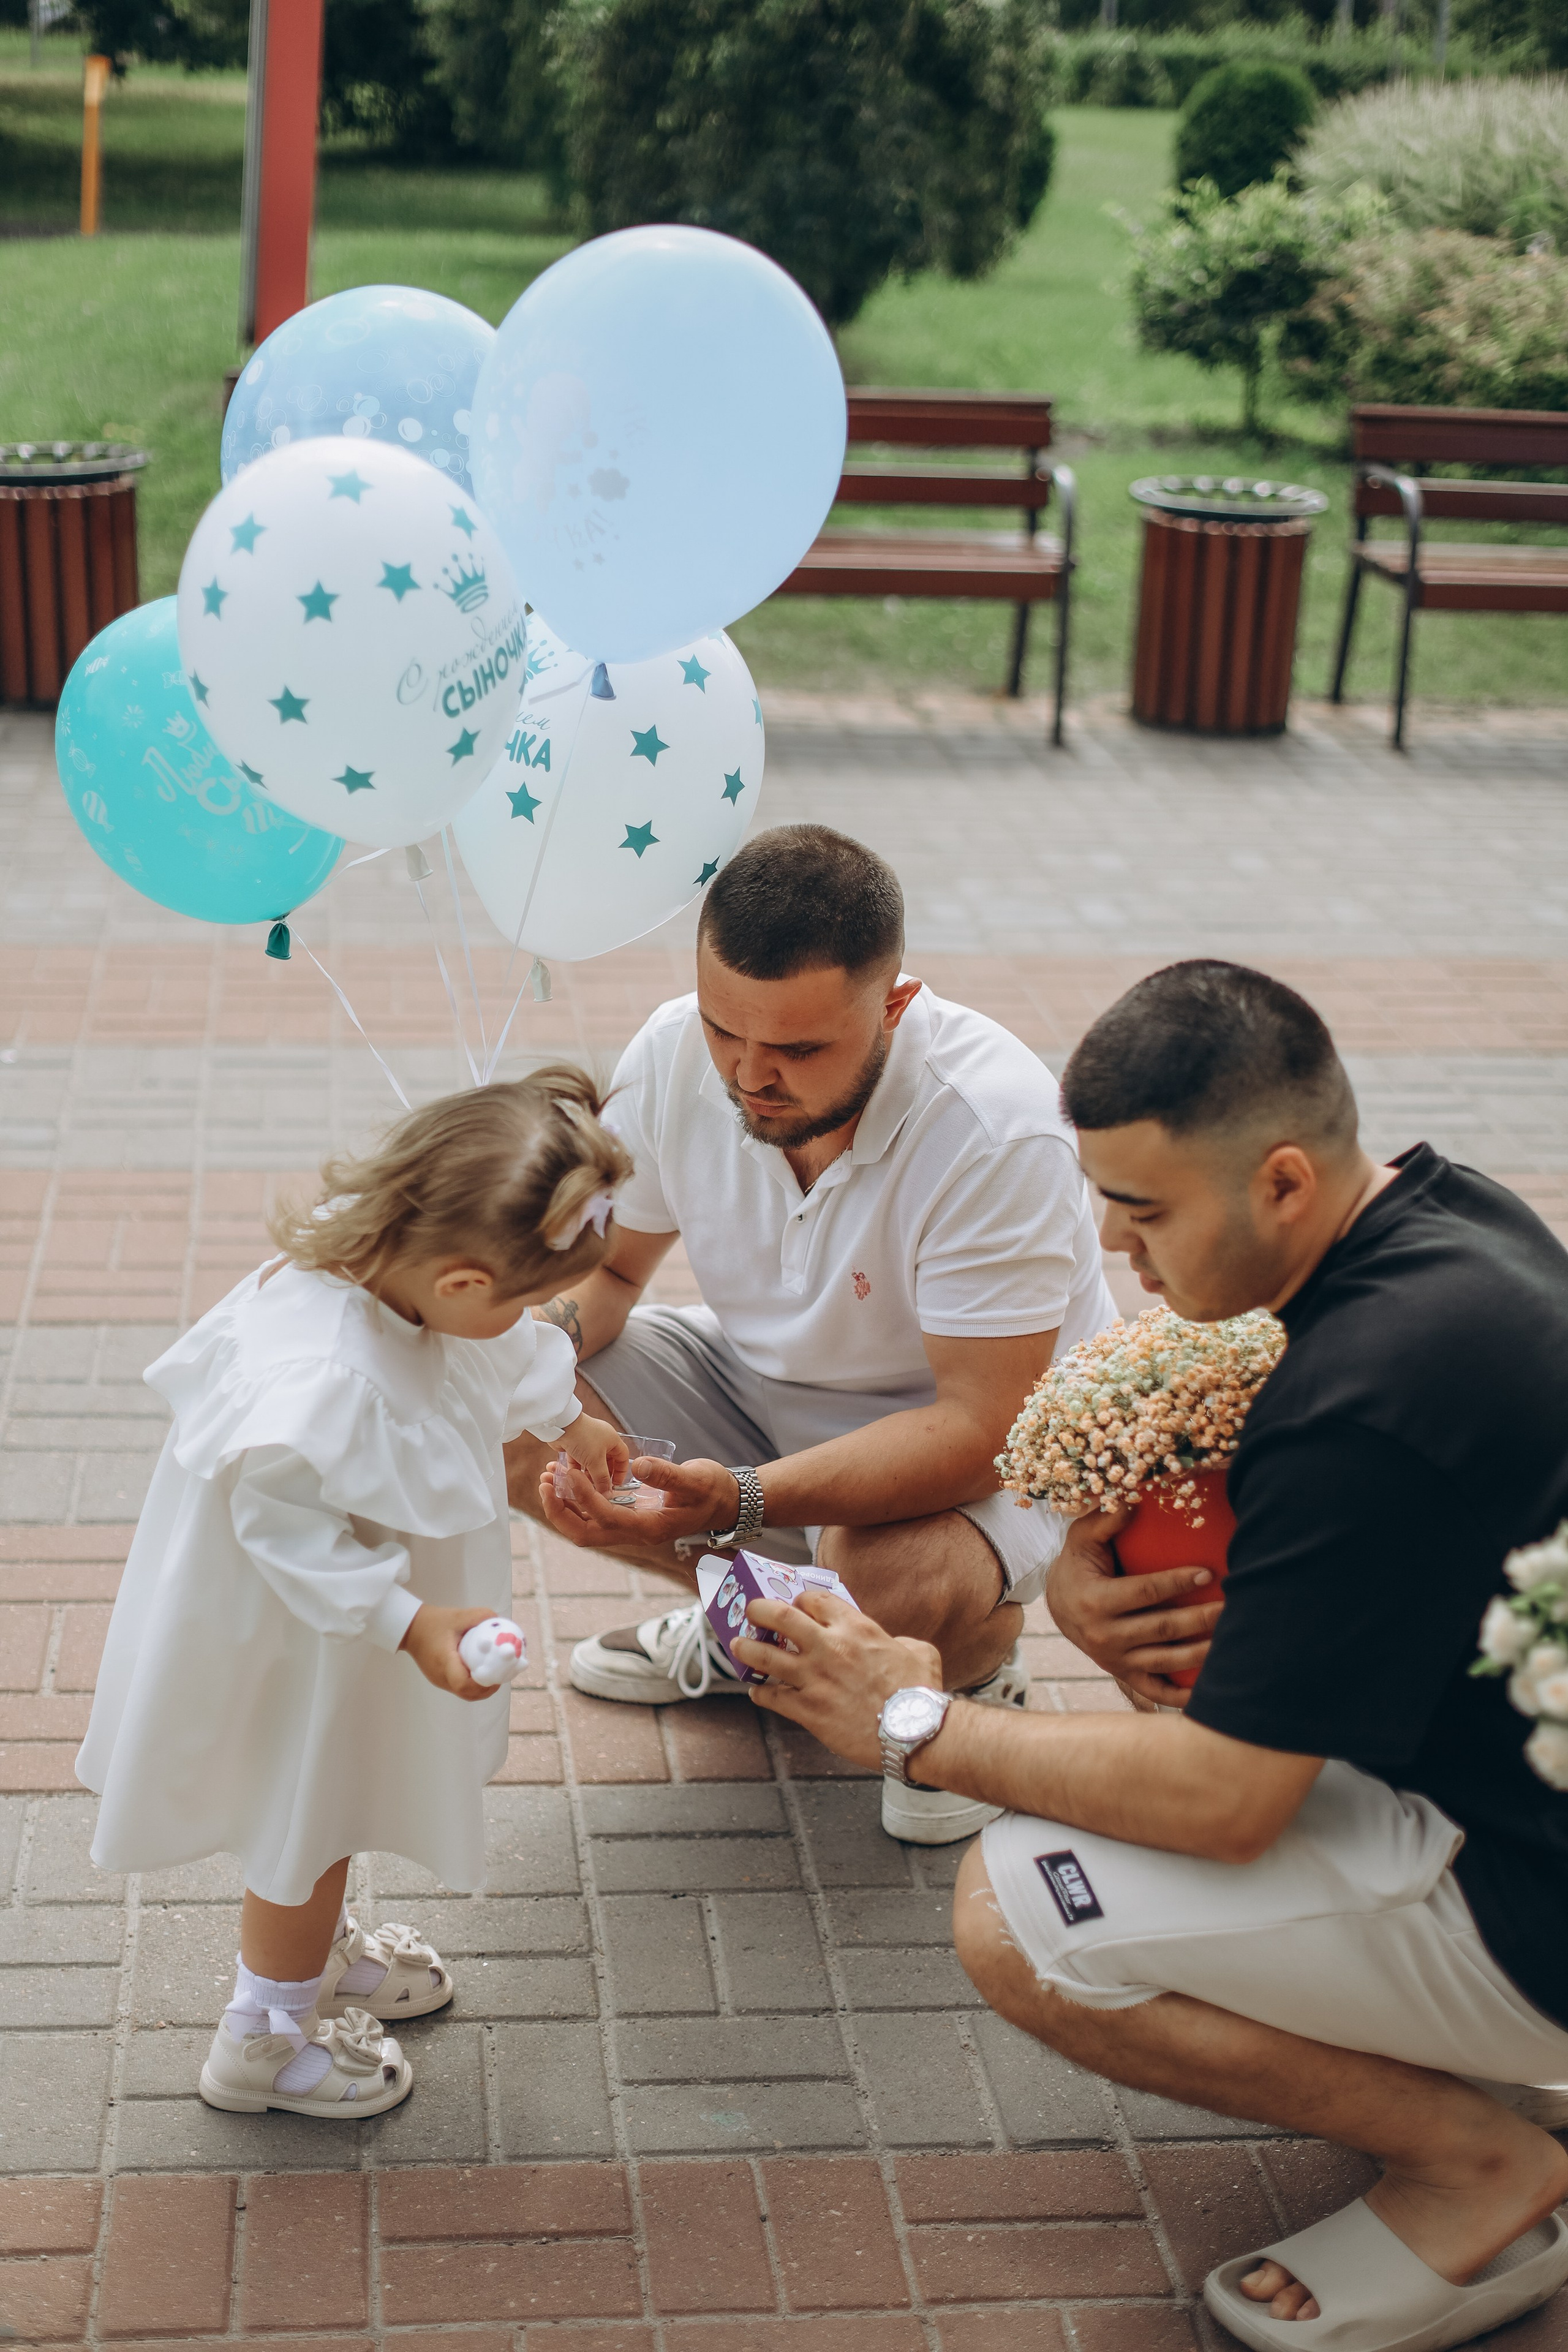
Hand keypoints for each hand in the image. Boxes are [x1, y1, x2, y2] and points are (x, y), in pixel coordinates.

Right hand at [400, 1604, 504, 1701]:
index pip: (463, 1684)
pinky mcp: (439, 1679)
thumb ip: (480, 1616)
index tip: (497, 1675)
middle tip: (500, 1676)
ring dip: (479, 1689)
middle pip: (466, 1693)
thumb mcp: (458, 1616)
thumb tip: (499, 1621)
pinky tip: (480, 1671)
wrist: (410, 1628)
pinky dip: (472, 1684)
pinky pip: (458, 1687)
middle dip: (486, 1689)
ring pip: (463, 1693)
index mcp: (445, 1662)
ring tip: (493, 1674)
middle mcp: (441, 1676)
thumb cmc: (433, 1622)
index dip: (482, 1685)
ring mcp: (439, 1680)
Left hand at [540, 1452, 738, 1551]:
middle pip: (586, 1534)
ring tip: (548, 1477)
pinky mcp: (629, 1516)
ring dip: (564, 1506)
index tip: (568, 1473)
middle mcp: (636, 1533)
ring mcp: (630, 1526)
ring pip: (586, 1527)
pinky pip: (594, 1515)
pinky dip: (577, 1500)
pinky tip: (568, 1478)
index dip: (584, 1498)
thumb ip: (667, 1474)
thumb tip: (638, 1465)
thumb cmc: (713, 1490)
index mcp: (650, 1527)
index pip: (607, 1518)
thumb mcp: (695, 1478)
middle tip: (545, 1482)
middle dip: (561, 1511)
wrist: (725, 1501)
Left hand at [559, 1412, 629, 1493]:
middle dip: (603, 1475)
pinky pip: (578, 1460)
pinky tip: (574, 1478)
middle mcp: (601, 1439)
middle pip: (606, 1461)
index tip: (616, 1484)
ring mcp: (587, 1441)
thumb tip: (607, 1492)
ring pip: (591, 1462)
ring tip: (586, 1486)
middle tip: (600, 1488)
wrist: (560, 1425)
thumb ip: (602, 1479)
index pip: (623, 1457)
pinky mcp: (574, 1444)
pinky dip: (577, 1469)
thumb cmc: (582, 1436)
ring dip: (589, 1474)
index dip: (621, 1471)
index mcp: (612, 1439)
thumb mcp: (596, 1461)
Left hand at [735, 1590, 941, 1769]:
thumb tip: (893, 1646)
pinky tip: (757, 1691)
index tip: (793, 1604)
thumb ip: (898, 1642)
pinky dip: (761, 1693)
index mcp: (857, 1628)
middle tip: (751, 1611)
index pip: (815, 1599)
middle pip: (780, 1617)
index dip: (799, 1599)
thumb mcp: (919, 1652)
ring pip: (766, 1656)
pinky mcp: (809, 1711)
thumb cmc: (920, 1694)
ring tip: (738, 1646)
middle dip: (759, 1610)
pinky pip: (773, 1697)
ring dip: (747, 1649)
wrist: (915, 1734)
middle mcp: (831, 1647)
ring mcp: (816, 1679)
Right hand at [1045, 1506, 1222, 1709]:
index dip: (1177, 1583)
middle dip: (1201, 1619)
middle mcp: (1104, 1636)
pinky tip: (1210, 1689)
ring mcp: (1114, 1660)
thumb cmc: (1078, 1564)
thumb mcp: (1082, 1538)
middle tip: (1232, 1606)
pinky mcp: (1123, 1674)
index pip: (1144, 1592)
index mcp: (1095, 1601)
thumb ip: (1107, 1519)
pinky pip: (1156, 1691)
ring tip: (1232, 1640)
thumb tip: (1134, 1498)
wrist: (1059, 1605)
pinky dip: (1182, 1696)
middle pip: (1162, 1629)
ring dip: (1202, 1653)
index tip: (1208, 1572)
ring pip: (1166, 1662)